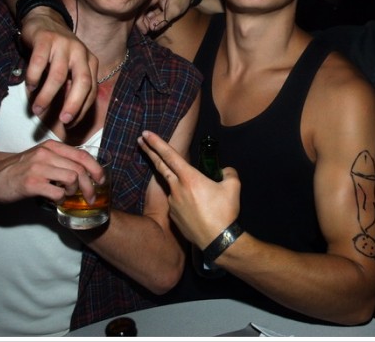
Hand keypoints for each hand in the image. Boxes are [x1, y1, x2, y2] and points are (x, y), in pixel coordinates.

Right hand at [0, 140, 103, 204]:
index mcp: (51, 147)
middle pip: (81, 169)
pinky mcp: (31, 183)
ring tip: (68, 196)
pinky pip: (58, 192)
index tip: (101, 180)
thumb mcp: (40, 158)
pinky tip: (57, 200)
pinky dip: (62, 199)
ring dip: (75, 192)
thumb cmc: (16, 171)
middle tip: (91, 197)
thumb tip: (84, 173)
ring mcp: (38, 168)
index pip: (83, 155)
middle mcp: (46, 154)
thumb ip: (59, 161)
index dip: (96, 169)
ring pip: (73, 178)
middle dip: (90, 186)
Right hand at [19, 8, 97, 125]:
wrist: (44, 19)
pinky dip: (35, 78)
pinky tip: (31, 88)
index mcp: (90, 62)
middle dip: (73, 105)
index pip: (91, 90)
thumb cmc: (58, 51)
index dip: (83, 108)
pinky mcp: (46, 40)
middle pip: (82, 83)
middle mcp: (81, 53)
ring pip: (59, 76)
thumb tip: (68, 117)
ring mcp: (64, 45)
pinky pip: (39, 63)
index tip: (71, 123)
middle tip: (63, 121)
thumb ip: (72, 86)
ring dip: (48, 96)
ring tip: (37, 109)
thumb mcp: (71, 66)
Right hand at [137, 0, 195, 34]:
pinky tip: (154, 23)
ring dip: (146, 20)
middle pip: (140, 10)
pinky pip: (148, 9)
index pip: (140, 9)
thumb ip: (163, 19)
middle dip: (143, 22)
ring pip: (143, 10)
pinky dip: (150, 17)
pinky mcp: (153, 0)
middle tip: (148, 31)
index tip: (145, 31)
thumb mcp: (174, 10)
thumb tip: (151, 28)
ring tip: (152, 28)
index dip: (140, 21)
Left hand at [138, 130, 239, 248]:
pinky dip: (185, 200)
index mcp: (190, 178)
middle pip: (160, 166)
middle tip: (140, 140)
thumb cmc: (225, 213)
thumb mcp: (233, 187)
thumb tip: (225, 170)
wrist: (217, 240)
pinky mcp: (173, 216)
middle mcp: (177, 188)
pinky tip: (199, 209)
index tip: (146, 133)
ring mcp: (173, 203)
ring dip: (180, 183)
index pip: (170, 156)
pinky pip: (178, 202)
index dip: (157, 143)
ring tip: (201, 194)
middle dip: (150, 151)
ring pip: (174, 186)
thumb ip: (229, 173)